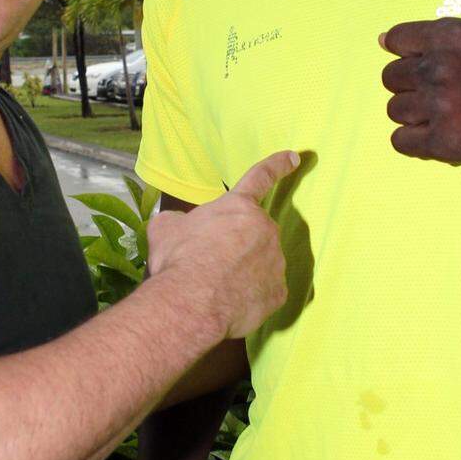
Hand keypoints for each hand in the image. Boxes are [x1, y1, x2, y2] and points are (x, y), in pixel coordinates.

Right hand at [147, 150, 297, 338]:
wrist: (192, 301)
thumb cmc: (179, 258)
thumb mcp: (166, 228)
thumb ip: (180, 221)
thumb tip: (179, 226)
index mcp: (238, 206)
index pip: (259, 177)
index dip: (277, 166)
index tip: (294, 158)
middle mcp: (265, 228)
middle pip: (254, 232)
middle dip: (237, 244)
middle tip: (211, 262)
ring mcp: (276, 261)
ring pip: (262, 262)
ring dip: (245, 270)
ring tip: (217, 286)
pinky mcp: (278, 292)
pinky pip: (266, 290)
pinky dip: (251, 295)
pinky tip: (231, 302)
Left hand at [379, 18, 460, 168]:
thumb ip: (436, 39)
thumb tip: (382, 40)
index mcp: (450, 35)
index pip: (396, 40)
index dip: (407, 56)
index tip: (424, 68)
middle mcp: (440, 66)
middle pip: (391, 77)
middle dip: (410, 88)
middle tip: (441, 98)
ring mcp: (440, 104)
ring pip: (394, 109)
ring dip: (414, 115)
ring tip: (445, 118)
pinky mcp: (442, 141)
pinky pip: (400, 141)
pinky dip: (415, 142)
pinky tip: (438, 138)